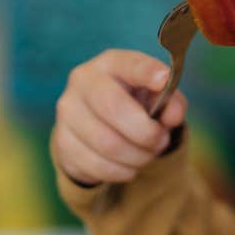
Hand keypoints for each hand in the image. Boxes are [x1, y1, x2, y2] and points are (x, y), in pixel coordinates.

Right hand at [51, 49, 188, 185]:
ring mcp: (68, 112)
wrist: (98, 125)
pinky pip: (97, 165)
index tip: (163, 80)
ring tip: (147, 154)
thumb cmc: (133, 104)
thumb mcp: (156, 97)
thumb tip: (173, 116)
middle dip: (146, 132)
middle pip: (114, 107)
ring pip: (107, 143)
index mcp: (110, 64)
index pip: (128, 64)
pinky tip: (129, 166)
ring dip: (137, 156)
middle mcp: (83, 81)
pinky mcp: (62, 141)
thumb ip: (172, 102)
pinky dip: (122, 171)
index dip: (146, 72)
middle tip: (161, 141)